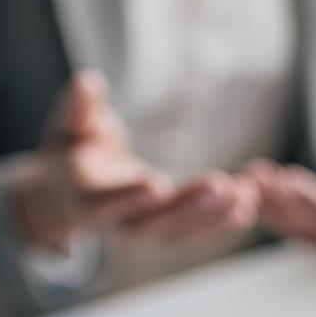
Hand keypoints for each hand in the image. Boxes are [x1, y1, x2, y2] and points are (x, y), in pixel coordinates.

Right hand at [11, 72, 254, 254]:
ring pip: (177, 233)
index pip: (104, 200)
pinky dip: (220, 224)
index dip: (128, 194)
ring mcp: (140, 233)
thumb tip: (87, 81)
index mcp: (85, 198)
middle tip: (221, 187)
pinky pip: (192, 235)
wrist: (72, 195)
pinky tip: (248, 208)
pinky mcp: (163, 234)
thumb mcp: (67, 126)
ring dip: (213, 218)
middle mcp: (114, 223)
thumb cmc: (71, 153)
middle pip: (150, 223)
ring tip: (246, 197)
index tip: (156, 185)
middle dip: (187, 208)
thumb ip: (78, 109)